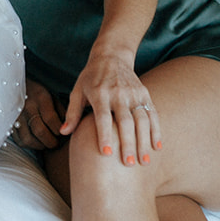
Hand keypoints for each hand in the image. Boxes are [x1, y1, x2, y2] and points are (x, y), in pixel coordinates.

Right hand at [11, 81, 64, 150]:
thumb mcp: (51, 96)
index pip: (51, 119)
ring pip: (28, 139)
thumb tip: (68, 129)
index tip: (63, 132)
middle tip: (56, 143)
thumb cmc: (37, 94)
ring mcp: (16, 116)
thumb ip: (61, 111)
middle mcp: (26, 106)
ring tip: (46, 143)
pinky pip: (20, 140)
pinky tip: (35, 141)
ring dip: (40, 145)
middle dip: (51, 141)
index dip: (59, 130)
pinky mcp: (9, 123)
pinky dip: (29, 145)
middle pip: (39, 130)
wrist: (13, 85)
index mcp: (40, 97)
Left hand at [60, 47, 159, 166]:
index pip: (103, 116)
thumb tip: (63, 132)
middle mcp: (118, 93)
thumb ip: (72, 113)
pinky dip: (156, 130)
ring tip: (144, 162)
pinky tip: (157, 147)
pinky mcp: (144, 93)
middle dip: (127, 143)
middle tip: (129, 164)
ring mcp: (134, 93)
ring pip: (142, 119)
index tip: (106, 153)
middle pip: (125, 121)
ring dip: (144, 141)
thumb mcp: (77, 91)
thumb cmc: (90, 78)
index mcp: (99, 93)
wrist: (111, 56)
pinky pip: (152, 114)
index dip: (104, 134)